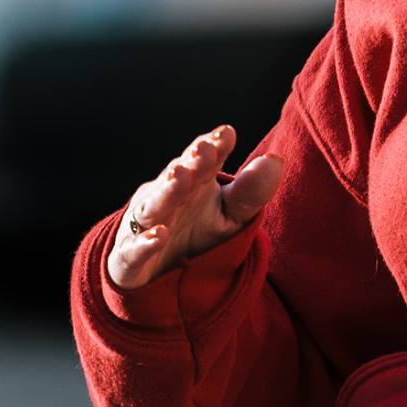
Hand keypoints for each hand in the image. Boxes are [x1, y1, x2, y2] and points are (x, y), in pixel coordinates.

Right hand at [108, 125, 283, 290]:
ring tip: (180, 176)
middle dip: (190, 162)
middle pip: (178, 176)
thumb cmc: (199, 231)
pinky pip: (135, 249)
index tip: (226, 134)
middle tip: (203, 148)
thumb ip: (252, 190)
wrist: (164, 273)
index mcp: (194, 181)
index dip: (214, 145)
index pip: (204, 158)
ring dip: (166, 191)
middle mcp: (166, 196)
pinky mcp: (130, 257)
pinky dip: (145, 243)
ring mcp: (146, 224)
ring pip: (154, 205)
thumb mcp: (233, 213)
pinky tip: (159, 235)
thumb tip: (275, 159)